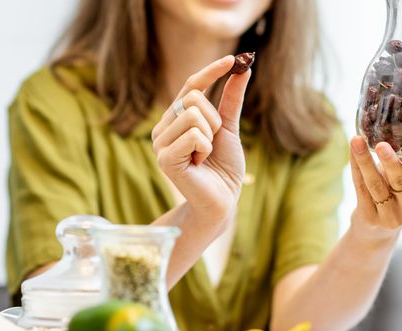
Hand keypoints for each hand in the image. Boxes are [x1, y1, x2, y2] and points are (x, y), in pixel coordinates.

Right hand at [152, 55, 250, 218]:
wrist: (223, 200)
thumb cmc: (223, 168)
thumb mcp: (229, 128)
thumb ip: (231, 99)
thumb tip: (242, 68)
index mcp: (175, 119)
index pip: (190, 86)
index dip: (211, 72)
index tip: (232, 60)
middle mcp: (162, 128)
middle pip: (194, 98)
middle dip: (214, 120)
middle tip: (211, 145)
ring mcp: (160, 143)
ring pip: (194, 114)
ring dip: (210, 136)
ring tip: (204, 156)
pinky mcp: (164, 158)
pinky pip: (193, 134)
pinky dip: (205, 149)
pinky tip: (199, 164)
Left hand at [348, 136, 401, 239]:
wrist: (379, 229)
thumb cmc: (397, 195)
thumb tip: (389, 130)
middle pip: (399, 182)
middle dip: (389, 162)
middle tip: (381, 145)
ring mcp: (391, 218)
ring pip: (376, 185)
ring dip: (365, 161)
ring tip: (357, 142)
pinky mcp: (371, 218)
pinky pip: (361, 188)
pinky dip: (356, 167)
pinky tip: (352, 152)